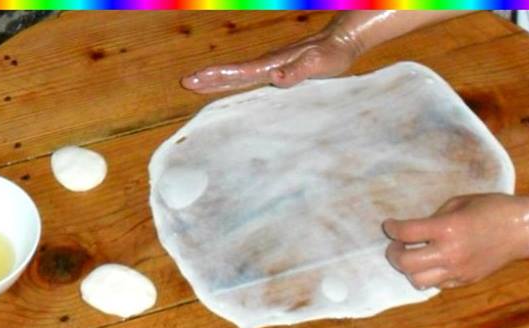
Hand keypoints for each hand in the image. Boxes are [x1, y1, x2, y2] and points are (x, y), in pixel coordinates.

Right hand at [181, 32, 358, 93]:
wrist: (342, 41)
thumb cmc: (332, 55)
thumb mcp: (317, 64)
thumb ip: (296, 71)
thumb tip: (274, 78)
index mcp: (272, 64)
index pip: (239, 72)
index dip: (217, 77)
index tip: (195, 80)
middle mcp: (268, 64)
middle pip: (234, 72)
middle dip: (210, 78)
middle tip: (186, 82)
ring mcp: (272, 66)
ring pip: (240, 74)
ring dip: (219, 79)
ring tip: (199, 84)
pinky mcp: (279, 69)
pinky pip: (251, 77)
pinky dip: (235, 81)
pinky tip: (231, 85)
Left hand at [383, 194, 528, 288]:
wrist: (522, 229)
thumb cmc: (492, 208)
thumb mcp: (459, 203)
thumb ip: (435, 217)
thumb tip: (416, 230)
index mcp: (447, 228)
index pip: (406, 233)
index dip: (392, 228)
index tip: (389, 225)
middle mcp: (449, 253)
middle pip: (406, 263)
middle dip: (394, 253)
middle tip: (396, 246)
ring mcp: (457, 270)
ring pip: (418, 281)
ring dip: (409, 269)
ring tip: (412, 257)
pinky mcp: (465, 280)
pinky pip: (436, 285)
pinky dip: (428, 276)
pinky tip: (431, 264)